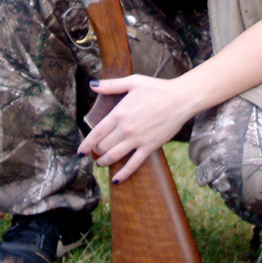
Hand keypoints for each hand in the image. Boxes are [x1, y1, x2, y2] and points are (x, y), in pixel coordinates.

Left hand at [78, 75, 200, 183]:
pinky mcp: (150, 147)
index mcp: (119, 114)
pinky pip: (133, 164)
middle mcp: (126, 129)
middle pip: (103, 147)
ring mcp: (137, 140)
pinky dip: (123, 174)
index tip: (80, 152)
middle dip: (96, 152)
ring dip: (104, 162)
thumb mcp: (133, 82)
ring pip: (114, 157)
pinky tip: (116, 180)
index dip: (86, 145)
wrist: (180, 99)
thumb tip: (92, 84)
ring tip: (101, 163)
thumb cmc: (157, 89)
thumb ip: (111, 85)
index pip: (96, 134)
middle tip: (96, 152)